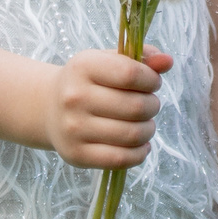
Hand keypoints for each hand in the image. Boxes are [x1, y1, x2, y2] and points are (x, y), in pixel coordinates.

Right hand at [45, 46, 171, 167]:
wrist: (49, 108)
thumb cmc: (87, 82)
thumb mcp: (108, 61)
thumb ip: (141, 59)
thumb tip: (168, 61)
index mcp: (83, 67)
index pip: (131, 74)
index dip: (151, 80)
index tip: (153, 82)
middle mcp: (75, 98)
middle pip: (136, 107)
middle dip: (153, 105)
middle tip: (149, 105)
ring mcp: (74, 128)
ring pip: (132, 134)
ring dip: (149, 129)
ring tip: (145, 124)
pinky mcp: (77, 154)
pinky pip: (121, 159)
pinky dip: (140, 153)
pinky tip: (140, 144)